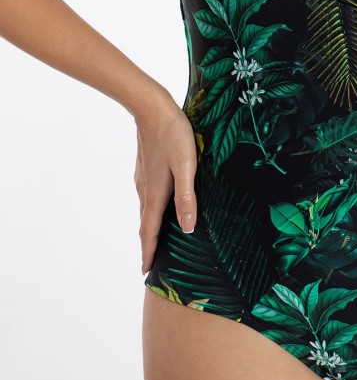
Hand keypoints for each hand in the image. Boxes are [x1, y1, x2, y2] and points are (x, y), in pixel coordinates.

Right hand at [133, 97, 198, 275]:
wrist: (151, 108)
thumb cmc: (173, 135)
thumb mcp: (187, 166)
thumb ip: (187, 196)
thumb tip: (188, 227)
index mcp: (156, 193)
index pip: (150, 230)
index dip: (149, 251)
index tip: (146, 271)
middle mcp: (146, 189)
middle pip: (146, 223)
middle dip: (149, 244)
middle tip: (151, 262)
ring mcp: (143, 178)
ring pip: (146, 209)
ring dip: (150, 227)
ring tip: (156, 240)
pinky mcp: (146, 168)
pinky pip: (148, 197)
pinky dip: (152, 210)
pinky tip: (160, 207)